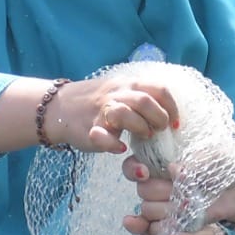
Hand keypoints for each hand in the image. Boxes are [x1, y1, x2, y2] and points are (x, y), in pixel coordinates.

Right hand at [44, 75, 178, 154]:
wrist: (60, 107)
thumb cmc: (99, 103)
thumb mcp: (123, 92)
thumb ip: (144, 98)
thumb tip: (171, 113)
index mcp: (129, 85)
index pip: (159, 89)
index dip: (171, 107)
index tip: (174, 124)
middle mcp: (116, 94)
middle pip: (144, 100)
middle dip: (158, 118)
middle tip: (160, 131)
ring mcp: (101, 111)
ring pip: (123, 112)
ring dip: (139, 126)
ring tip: (144, 136)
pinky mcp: (88, 129)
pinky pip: (100, 136)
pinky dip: (112, 144)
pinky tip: (120, 148)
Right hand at [131, 147, 234, 233]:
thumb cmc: (225, 166)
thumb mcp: (215, 156)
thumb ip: (195, 160)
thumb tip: (173, 168)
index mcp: (162, 162)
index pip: (134, 165)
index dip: (134, 169)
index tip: (145, 172)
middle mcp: (158, 183)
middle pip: (142, 190)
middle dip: (159, 192)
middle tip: (178, 192)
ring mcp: (164, 205)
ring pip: (148, 210)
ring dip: (165, 211)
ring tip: (185, 207)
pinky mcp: (172, 223)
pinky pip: (150, 229)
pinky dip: (144, 228)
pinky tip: (146, 226)